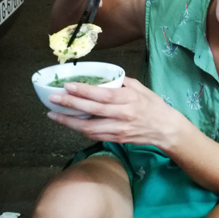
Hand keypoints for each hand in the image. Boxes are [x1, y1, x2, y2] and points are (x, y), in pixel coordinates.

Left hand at [46, 77, 179, 148]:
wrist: (166, 129)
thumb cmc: (153, 106)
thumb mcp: (141, 88)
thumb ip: (122, 83)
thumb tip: (103, 78)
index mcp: (129, 99)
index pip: (103, 95)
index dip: (84, 91)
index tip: (68, 86)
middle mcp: (123, 115)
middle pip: (93, 110)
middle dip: (70, 104)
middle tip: (53, 98)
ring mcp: (119, 130)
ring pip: (89, 127)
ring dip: (69, 121)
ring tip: (53, 114)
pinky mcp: (116, 139)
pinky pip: (94, 135)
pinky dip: (80, 129)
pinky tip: (69, 123)